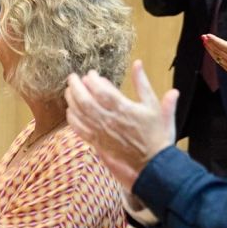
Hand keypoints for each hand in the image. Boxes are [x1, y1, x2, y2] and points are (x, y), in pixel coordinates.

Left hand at [65, 61, 176, 191]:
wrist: (155, 164)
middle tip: (72, 78)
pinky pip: (80, 130)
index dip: (92, 80)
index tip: (89, 74)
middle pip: (85, 100)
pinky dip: (72, 119)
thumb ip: (144, 84)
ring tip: (68, 90)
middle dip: (76, 87)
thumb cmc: (157, 134)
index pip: (101, 91)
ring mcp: (102, 132)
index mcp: (124, 109)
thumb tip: (138, 63)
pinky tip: (70, 111)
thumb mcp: (155, 106)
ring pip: (80, 114)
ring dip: (72, 100)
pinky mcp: (98, 143)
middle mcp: (109, 120)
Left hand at [204, 31, 226, 92]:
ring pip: (216, 55)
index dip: (214, 39)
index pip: (222, 44)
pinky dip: (213, 56)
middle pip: (217, 49)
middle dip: (209, 42)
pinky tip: (211, 53)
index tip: (207, 35)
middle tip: (203, 36)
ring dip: (209, 49)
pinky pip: (218, 61)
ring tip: (204, 43)